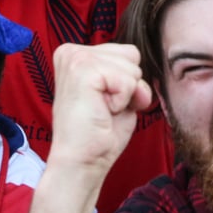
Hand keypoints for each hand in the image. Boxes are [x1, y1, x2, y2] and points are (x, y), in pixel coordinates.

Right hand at [49, 44, 152, 173]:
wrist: (81, 162)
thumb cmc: (97, 133)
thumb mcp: (118, 94)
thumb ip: (130, 75)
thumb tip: (141, 81)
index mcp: (76, 53)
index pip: (127, 52)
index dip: (126, 82)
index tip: (104, 102)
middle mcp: (71, 51)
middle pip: (131, 54)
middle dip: (128, 86)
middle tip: (104, 109)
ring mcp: (76, 58)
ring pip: (132, 67)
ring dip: (125, 95)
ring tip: (102, 110)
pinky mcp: (83, 70)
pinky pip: (127, 80)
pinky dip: (123, 101)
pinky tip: (102, 111)